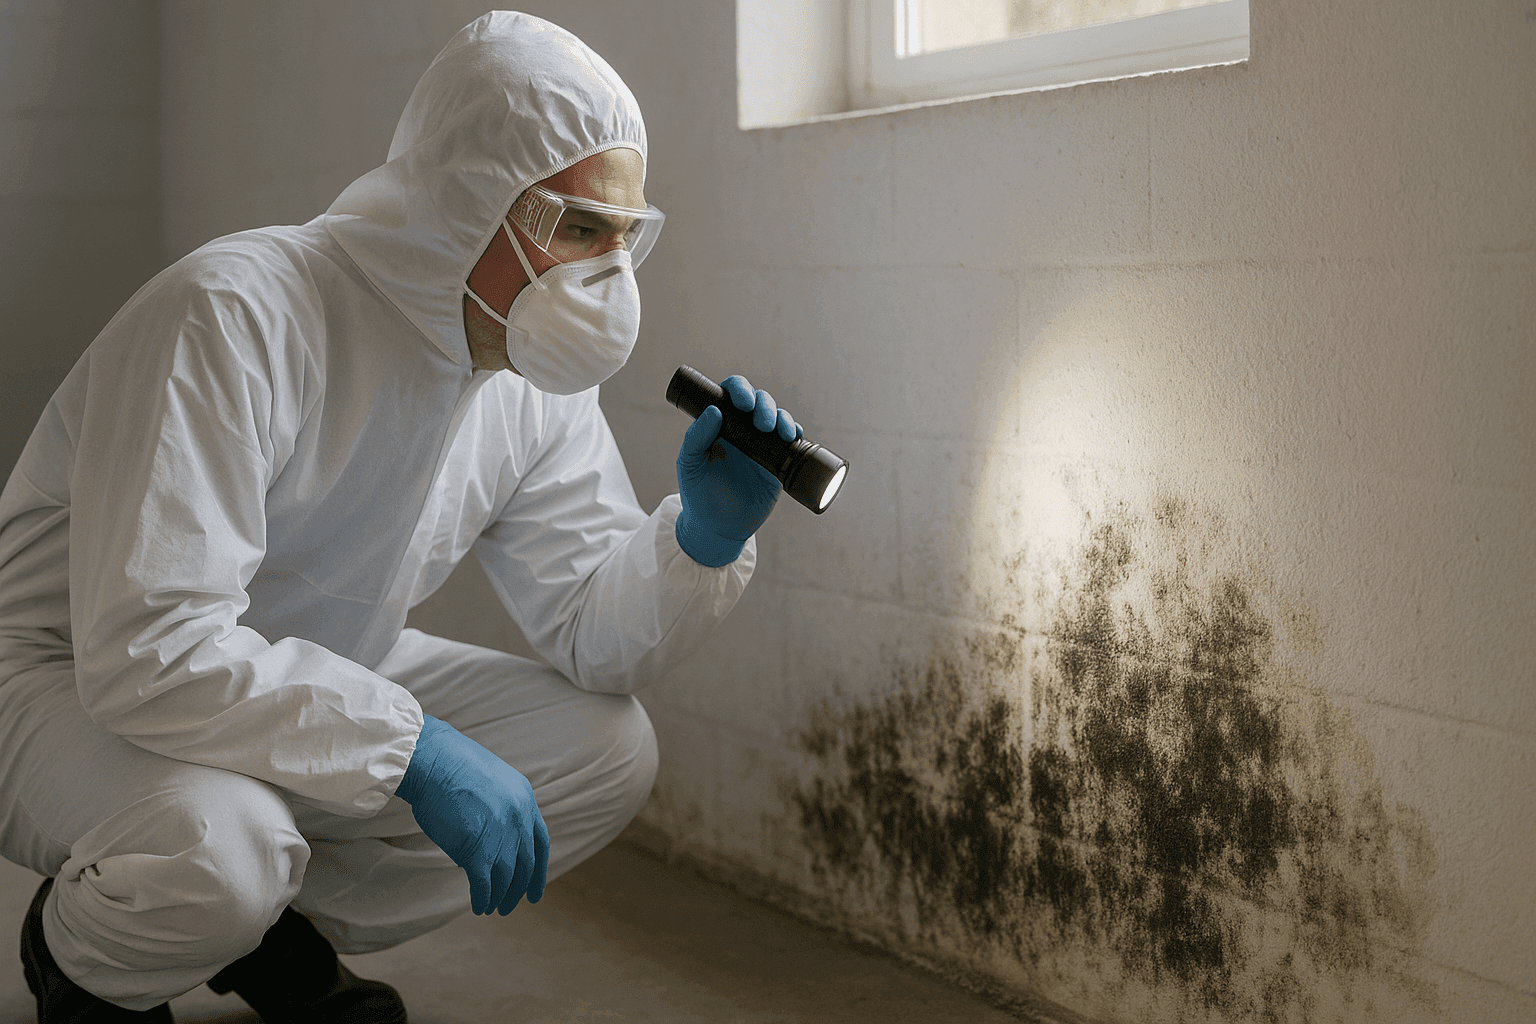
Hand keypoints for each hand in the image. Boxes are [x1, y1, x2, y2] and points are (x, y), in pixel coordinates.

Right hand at [396, 715, 549, 914]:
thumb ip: (500, 810)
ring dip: (501, 898)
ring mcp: (500, 835)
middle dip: (519, 890)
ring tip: (492, 909)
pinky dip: (483, 899)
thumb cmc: (452, 766)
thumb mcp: (490, 782)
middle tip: (510, 906)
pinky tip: (479, 907)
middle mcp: (519, 819)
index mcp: (525, 800)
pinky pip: (484, 884)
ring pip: (507, 878)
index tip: (535, 892)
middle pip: (526, 865)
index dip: (539, 872)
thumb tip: (492, 841)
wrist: (432, 761)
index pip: (541, 843)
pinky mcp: (477, 850)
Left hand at [674, 375, 802, 566]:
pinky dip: (794, 434)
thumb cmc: (697, 493)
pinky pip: (790, 442)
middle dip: (765, 405)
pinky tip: (793, 436)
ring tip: (781, 432)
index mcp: (719, 424)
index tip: (743, 403)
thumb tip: (714, 411)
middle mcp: (741, 430)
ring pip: (777, 418)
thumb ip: (696, 437)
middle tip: (762, 424)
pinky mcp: (776, 463)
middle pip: (759, 401)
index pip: (731, 394)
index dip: (740, 390)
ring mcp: (761, 445)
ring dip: (782, 418)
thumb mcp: (689, 464)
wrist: (718, 527)